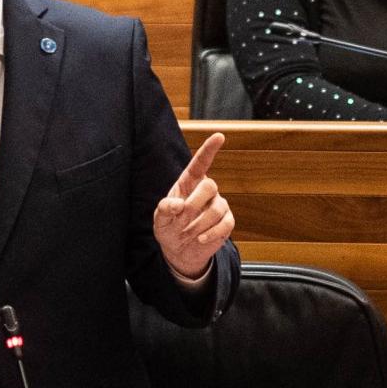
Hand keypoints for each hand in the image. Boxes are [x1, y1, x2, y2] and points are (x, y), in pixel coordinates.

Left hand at [153, 133, 234, 279]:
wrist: (179, 251)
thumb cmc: (169, 228)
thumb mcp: (159, 219)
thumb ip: (164, 209)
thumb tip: (179, 204)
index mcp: (189, 183)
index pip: (200, 163)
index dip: (209, 150)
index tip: (219, 136)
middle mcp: (206, 191)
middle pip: (210, 185)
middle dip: (194, 204)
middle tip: (181, 220)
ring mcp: (219, 205)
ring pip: (216, 209)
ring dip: (198, 225)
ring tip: (186, 234)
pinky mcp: (227, 222)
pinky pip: (225, 224)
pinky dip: (211, 234)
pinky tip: (200, 239)